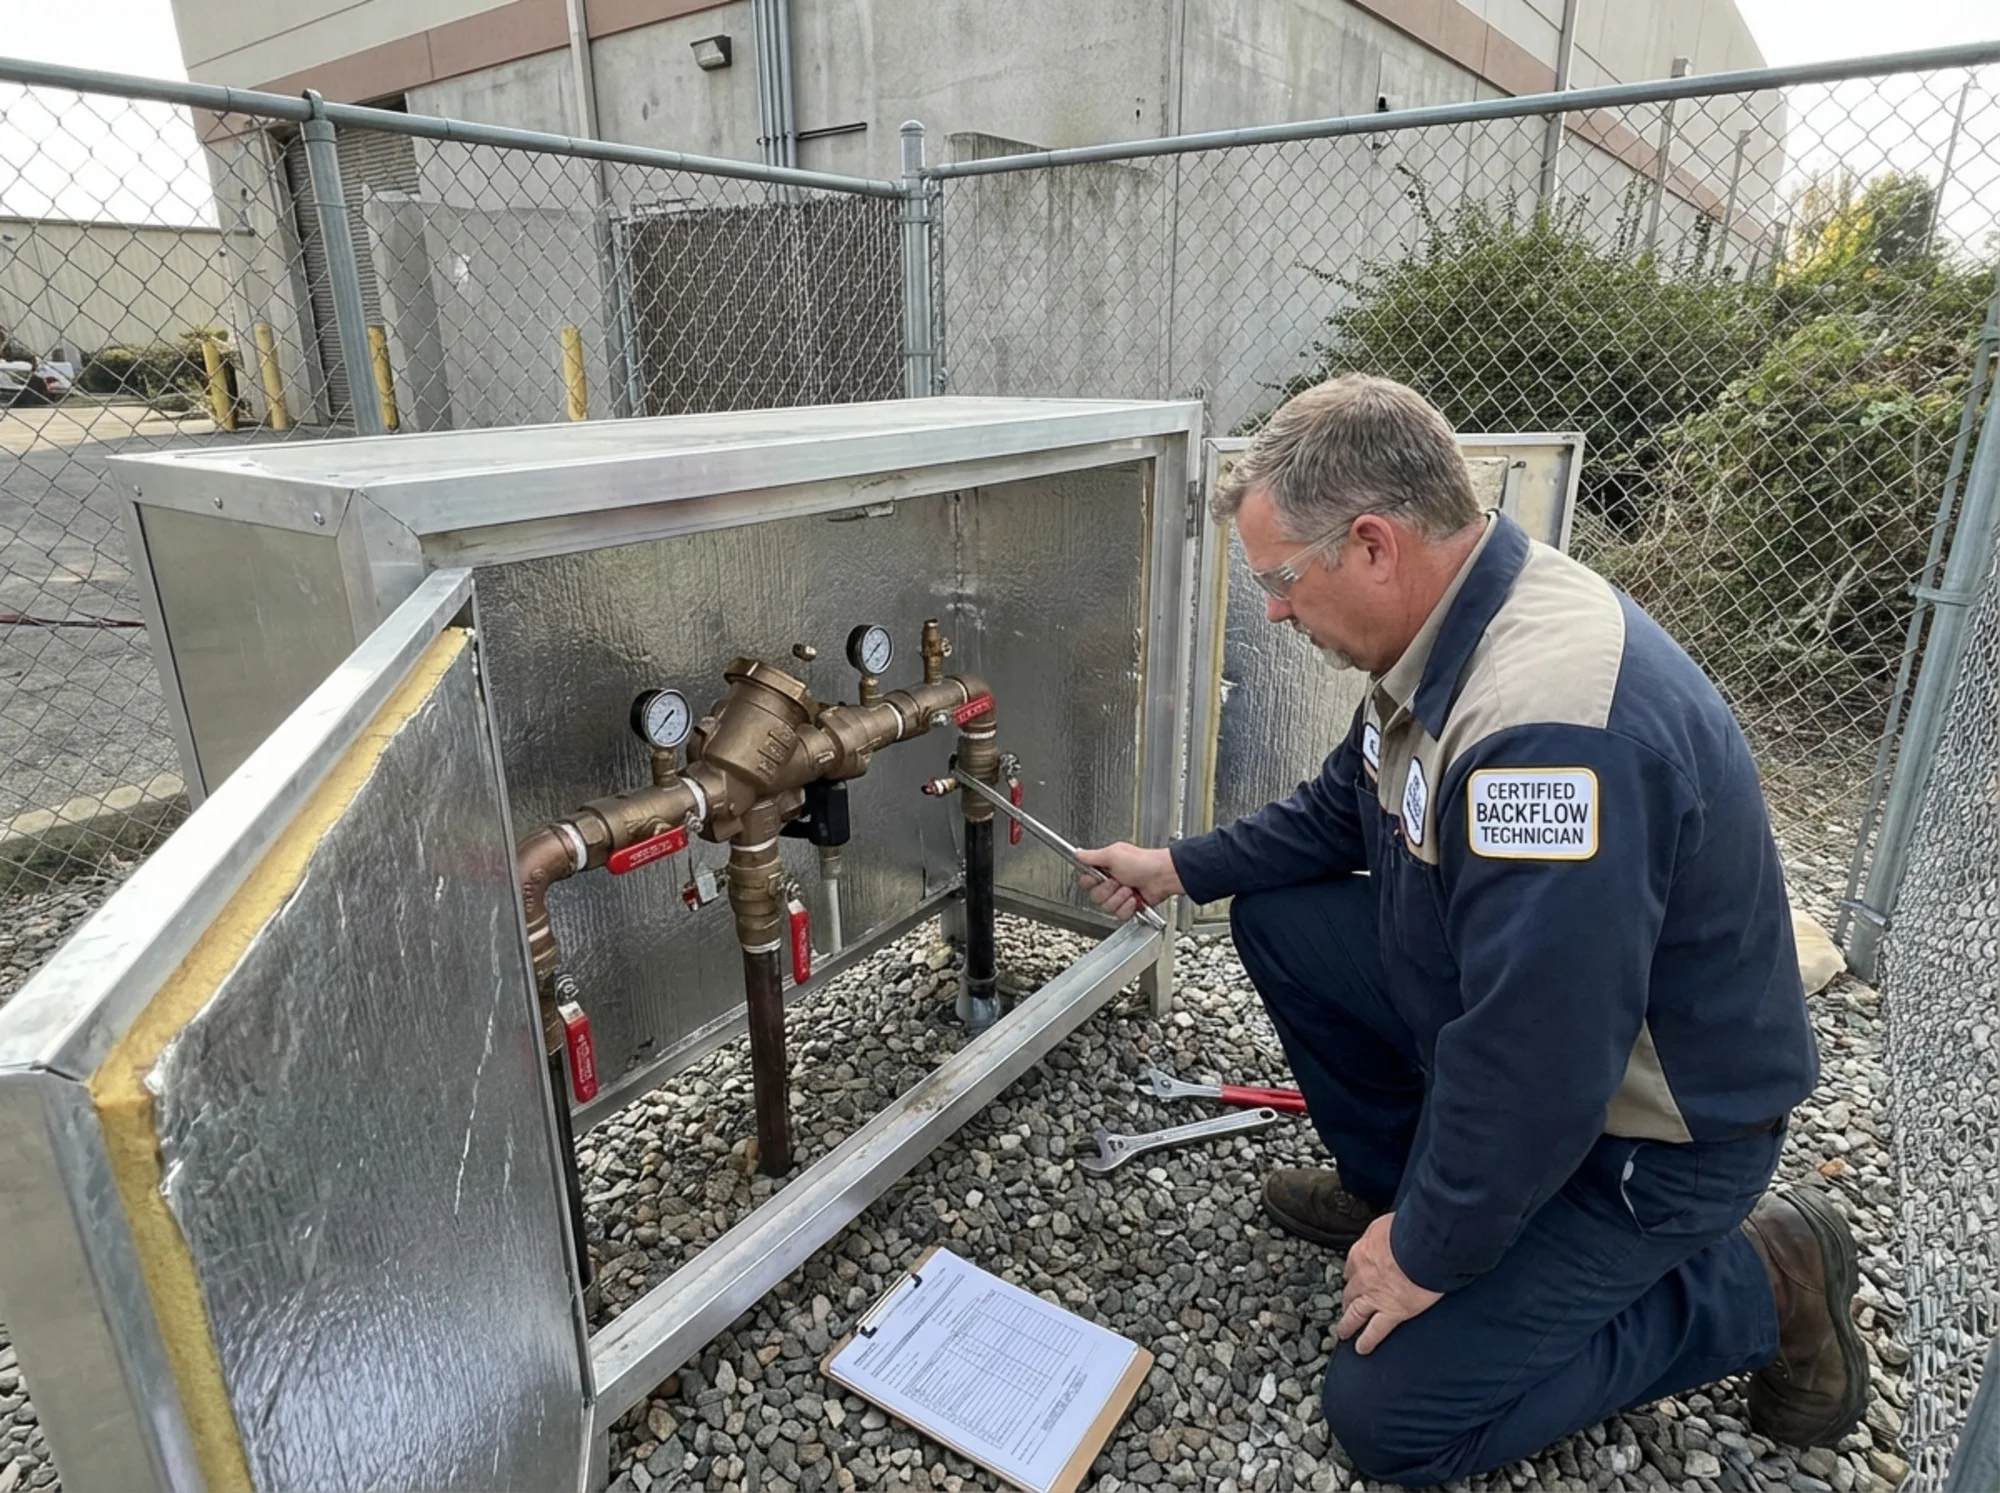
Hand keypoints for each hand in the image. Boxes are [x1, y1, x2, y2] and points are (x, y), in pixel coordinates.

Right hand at [1074, 842, 1182, 921]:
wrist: (1163, 876)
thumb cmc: (1143, 862)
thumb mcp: (1113, 854)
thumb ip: (1092, 856)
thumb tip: (1077, 854)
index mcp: (1105, 868)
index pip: (1086, 880)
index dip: (1090, 882)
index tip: (1097, 878)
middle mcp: (1111, 881)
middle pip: (1095, 897)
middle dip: (1108, 891)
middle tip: (1119, 881)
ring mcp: (1120, 895)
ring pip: (1107, 907)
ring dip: (1119, 898)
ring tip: (1130, 889)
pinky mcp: (1129, 906)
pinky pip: (1119, 915)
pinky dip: (1127, 908)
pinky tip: (1134, 899)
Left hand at [1337, 1213, 1441, 1353]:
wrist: (1421, 1247)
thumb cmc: (1409, 1230)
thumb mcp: (1387, 1223)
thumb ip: (1383, 1232)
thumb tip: (1388, 1230)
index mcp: (1361, 1253)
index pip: (1352, 1267)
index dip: (1353, 1275)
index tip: (1354, 1278)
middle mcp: (1362, 1276)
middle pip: (1351, 1291)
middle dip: (1348, 1298)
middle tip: (1347, 1305)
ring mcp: (1374, 1297)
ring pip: (1355, 1313)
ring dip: (1349, 1323)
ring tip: (1344, 1331)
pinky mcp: (1392, 1312)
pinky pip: (1375, 1331)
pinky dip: (1367, 1341)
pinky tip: (1361, 1348)